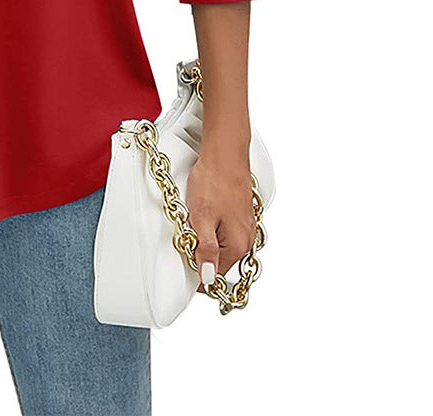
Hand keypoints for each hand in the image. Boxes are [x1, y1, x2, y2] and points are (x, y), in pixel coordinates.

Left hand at [186, 154, 255, 292]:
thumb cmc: (214, 181)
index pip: (214, 274)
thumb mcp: (201, 218)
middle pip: (219, 261)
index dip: (196, 270)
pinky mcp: (242, 214)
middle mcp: (246, 239)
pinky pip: (226, 230)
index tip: (185, 259)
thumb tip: (207, 277)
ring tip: (196, 220)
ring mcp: (246, 226)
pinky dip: (214, 227)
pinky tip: (206, 212)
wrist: (225, 154)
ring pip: (222, 245)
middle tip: (187, 234)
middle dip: (201, 254)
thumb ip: (205, 250)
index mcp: (237, 246)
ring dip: (207, 239)